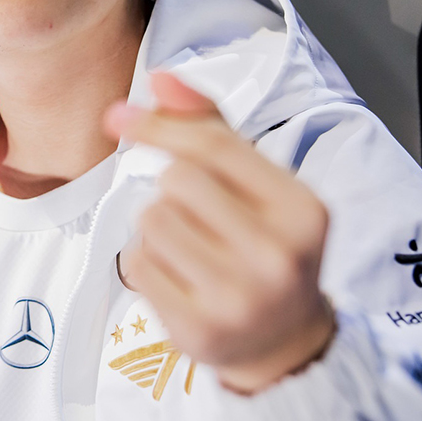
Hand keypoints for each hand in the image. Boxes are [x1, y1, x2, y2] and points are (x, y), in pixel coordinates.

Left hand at [104, 72, 335, 393]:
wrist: (282, 342)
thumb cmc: (264, 246)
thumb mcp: (258, 186)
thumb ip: (212, 129)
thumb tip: (160, 78)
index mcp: (302, 209)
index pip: (215, 147)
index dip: (160, 124)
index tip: (119, 115)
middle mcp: (278, 255)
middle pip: (178, 180)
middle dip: (170, 187)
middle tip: (194, 212)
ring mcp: (239, 298)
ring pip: (152, 220)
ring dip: (155, 225)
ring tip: (188, 246)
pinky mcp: (199, 330)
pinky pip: (137, 264)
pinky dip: (144, 261)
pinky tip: (177, 275)